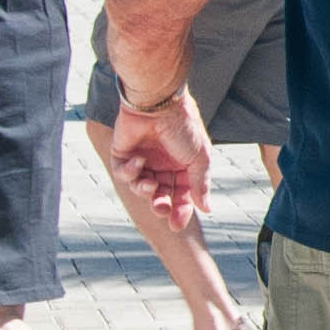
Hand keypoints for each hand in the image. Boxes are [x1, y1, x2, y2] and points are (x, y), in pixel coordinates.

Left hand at [104, 92, 216, 226]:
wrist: (158, 104)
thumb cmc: (183, 127)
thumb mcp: (199, 158)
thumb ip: (200, 184)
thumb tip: (207, 209)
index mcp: (183, 165)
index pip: (182, 194)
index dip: (181, 211)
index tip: (177, 225)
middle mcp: (163, 164)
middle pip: (161, 194)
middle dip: (160, 205)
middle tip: (161, 209)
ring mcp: (143, 159)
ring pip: (141, 187)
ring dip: (144, 190)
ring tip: (149, 184)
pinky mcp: (122, 154)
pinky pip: (124, 173)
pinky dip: (130, 173)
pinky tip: (138, 161)